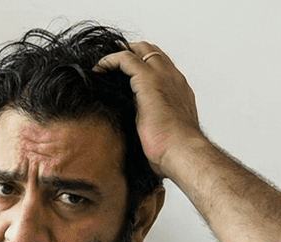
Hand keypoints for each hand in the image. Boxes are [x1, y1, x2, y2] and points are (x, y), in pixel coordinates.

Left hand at [94, 41, 207, 180]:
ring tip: (102, 63)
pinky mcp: (149, 81)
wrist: (182, 152)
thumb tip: (137, 132)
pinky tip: (98, 69)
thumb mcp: (162, 133)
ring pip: (141, 50)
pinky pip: (126, 59)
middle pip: (153, 53)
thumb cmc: (173, 152)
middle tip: (110, 62)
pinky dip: (110, 60)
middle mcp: (174, 79)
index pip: (162, 68)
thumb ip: (151, 124)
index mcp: (179, 91)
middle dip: (132, 52)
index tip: (123, 73)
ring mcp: (163, 77)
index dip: (143, 65)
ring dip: (120, 53)